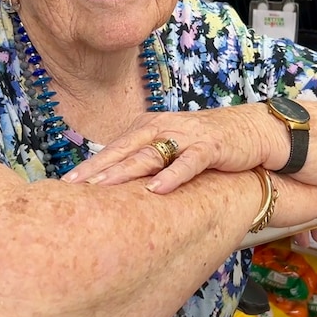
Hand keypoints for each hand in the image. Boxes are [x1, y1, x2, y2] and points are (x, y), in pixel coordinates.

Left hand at [62, 106, 276, 192]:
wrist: (251, 131)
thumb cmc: (205, 144)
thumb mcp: (170, 148)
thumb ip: (144, 160)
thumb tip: (113, 183)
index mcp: (149, 126)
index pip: (114, 147)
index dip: (91, 165)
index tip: (66, 183)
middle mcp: (163, 127)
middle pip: (125, 149)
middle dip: (98, 168)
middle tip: (73, 186)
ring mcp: (186, 136)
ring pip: (151, 154)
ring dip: (126, 171)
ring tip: (103, 187)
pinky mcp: (210, 147)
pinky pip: (188, 162)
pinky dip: (172, 175)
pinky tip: (156, 189)